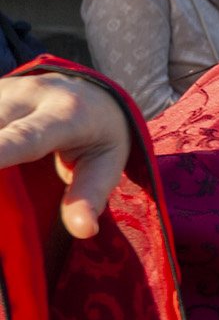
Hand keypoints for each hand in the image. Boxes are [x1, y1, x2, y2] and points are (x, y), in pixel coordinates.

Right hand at [0, 74, 130, 239]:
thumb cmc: (100, 135)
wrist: (93, 91)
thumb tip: (84, 231)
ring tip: (3, 183)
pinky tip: (2, 164)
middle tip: (2, 186)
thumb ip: (90, 196)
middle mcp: (29, 95)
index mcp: (66, 115)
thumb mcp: (107, 164)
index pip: (25, 138)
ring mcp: (4, 88)